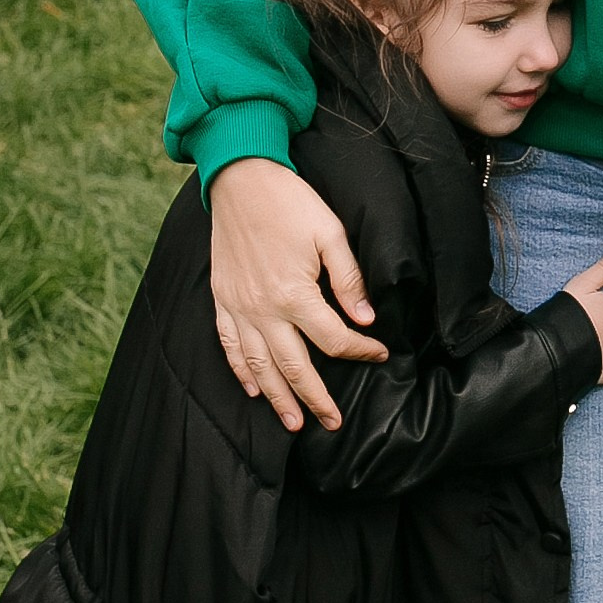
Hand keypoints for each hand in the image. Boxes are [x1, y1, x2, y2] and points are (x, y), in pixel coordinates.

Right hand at [208, 155, 386, 431]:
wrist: (239, 180)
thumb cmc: (290, 203)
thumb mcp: (330, 234)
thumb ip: (349, 280)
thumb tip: (366, 319)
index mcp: (294, 293)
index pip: (333, 338)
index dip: (360, 350)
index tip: (379, 353)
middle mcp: (264, 308)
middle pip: (294, 366)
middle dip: (315, 398)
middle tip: (332, 422)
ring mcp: (239, 307)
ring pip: (259, 366)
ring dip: (278, 397)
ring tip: (294, 423)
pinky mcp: (223, 300)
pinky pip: (229, 345)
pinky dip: (241, 371)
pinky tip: (254, 389)